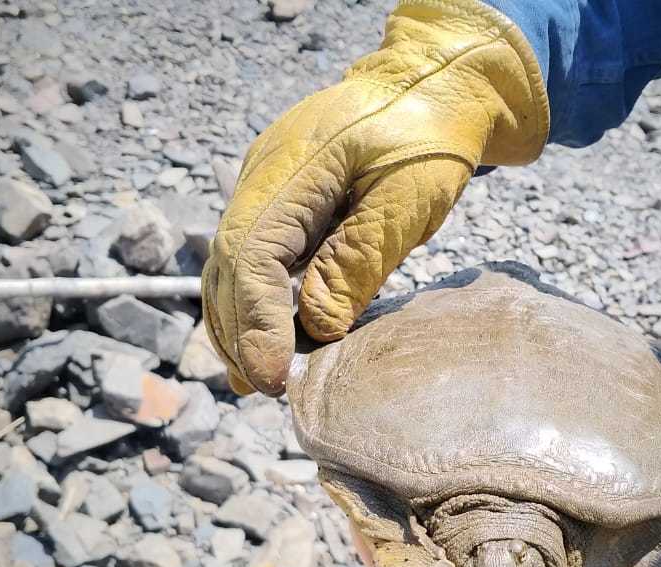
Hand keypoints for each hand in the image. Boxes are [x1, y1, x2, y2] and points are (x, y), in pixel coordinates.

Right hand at [200, 0, 547, 394]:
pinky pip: (253, 254)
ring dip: (238, 321)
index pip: (252, 254)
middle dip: (239, 332)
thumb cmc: (432, 137)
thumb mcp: (410, 198)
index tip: (273, 375)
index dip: (256, 321)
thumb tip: (316, 327)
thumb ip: (360, 258)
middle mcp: (264, 173)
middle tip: (265, 388)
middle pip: (227, 263)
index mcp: (294, 166)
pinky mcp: (278, 195)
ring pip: (230, 262)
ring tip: (255, 379)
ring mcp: (264, 182)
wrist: (433, 84)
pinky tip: (269, 339)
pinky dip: (255, 299)